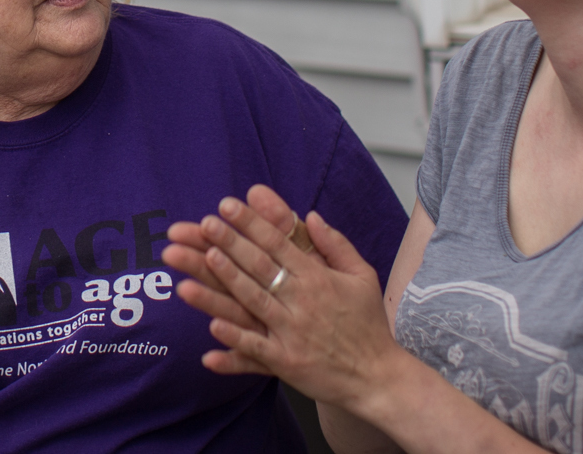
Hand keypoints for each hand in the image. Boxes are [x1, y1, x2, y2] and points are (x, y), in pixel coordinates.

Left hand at [162, 185, 402, 417]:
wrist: (378, 377)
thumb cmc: (368, 325)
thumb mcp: (362, 276)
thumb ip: (335, 245)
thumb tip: (312, 216)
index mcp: (317, 278)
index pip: (278, 243)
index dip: (251, 223)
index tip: (226, 205)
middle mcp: (302, 301)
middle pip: (260, 266)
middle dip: (230, 242)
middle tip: (204, 223)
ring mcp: (292, 333)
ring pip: (253, 301)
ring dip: (226, 280)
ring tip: (204, 260)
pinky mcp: (286, 362)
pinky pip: (256, 349)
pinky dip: (234, 339)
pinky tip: (211, 327)